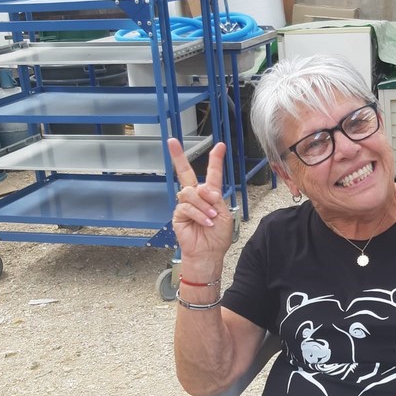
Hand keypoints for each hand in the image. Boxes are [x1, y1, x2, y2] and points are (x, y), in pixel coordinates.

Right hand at [168, 139, 233, 258]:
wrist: (209, 253)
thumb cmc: (217, 236)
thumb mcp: (224, 214)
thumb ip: (214, 199)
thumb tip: (203, 189)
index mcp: (210, 195)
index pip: (212, 174)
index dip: (215, 160)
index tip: (220, 146)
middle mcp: (196, 197)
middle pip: (185, 173)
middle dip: (178, 156)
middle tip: (172, 142)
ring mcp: (185, 205)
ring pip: (190, 192)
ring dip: (204, 204)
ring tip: (211, 217)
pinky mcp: (178, 215)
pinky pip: (186, 207)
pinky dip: (199, 214)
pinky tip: (205, 222)